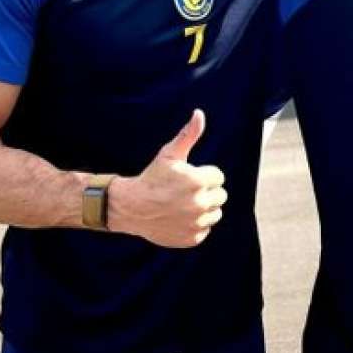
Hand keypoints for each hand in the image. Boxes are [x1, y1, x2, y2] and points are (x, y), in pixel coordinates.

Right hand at [107, 110, 227, 247]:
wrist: (132, 207)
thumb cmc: (152, 177)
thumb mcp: (170, 154)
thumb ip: (188, 135)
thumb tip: (199, 113)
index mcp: (198, 181)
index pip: (218, 176)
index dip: (202, 175)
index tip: (186, 177)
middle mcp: (200, 204)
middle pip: (220, 195)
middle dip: (205, 191)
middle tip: (183, 191)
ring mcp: (196, 223)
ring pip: (215, 213)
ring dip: (203, 208)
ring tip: (182, 204)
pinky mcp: (192, 238)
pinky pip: (205, 228)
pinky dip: (195, 224)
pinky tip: (179, 218)